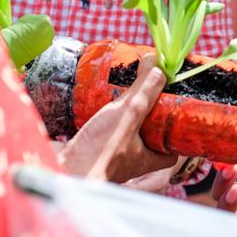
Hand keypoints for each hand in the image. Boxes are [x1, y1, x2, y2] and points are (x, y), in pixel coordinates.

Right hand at [58, 53, 176, 181]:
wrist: (60, 173)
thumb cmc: (99, 152)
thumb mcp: (128, 114)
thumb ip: (144, 90)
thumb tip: (158, 63)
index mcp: (146, 160)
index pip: (171, 154)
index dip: (175, 138)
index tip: (176, 115)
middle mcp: (129, 162)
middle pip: (147, 140)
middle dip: (147, 119)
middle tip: (149, 96)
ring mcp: (108, 158)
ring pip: (123, 135)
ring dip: (124, 118)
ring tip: (125, 94)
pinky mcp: (89, 151)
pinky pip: (101, 134)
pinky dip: (102, 120)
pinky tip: (98, 103)